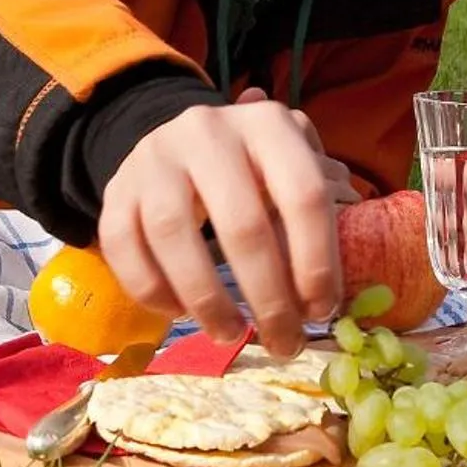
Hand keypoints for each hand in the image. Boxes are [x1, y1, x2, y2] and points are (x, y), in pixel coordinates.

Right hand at [94, 97, 342, 356]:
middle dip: (269, 298)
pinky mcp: (115, 190)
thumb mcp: (290, 165)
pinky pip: (124, 247)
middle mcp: (209, 132)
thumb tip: (352, 276)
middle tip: (283, 341)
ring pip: (175, 237)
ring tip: (231, 334)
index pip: (303, 195)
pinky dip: (152, 290)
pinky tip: (180, 312)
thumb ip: (322, 206)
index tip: (322, 310)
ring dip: (208, 300)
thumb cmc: (250, 167)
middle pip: (242, 225)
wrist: (174, 139)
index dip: (317, 261)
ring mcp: (155, 159)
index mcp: (268, 125)